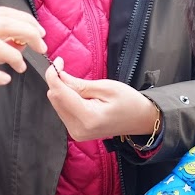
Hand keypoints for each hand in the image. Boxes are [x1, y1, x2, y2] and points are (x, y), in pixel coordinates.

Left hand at [45, 57, 159, 140]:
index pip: (59, 93)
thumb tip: (58, 75)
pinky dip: (68, 100)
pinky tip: (81, 98)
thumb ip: (79, 84)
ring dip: (64, 92)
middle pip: (55, 99)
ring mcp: (77, 133)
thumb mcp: (106, 87)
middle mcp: (79, 129)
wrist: (141, 120)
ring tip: (84, 89)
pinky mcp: (76, 132)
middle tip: (71, 73)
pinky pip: (63, 111)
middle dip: (59, 83)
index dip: (53, 74)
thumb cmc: (129, 103)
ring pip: (57, 104)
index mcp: (88, 117)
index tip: (57, 61)